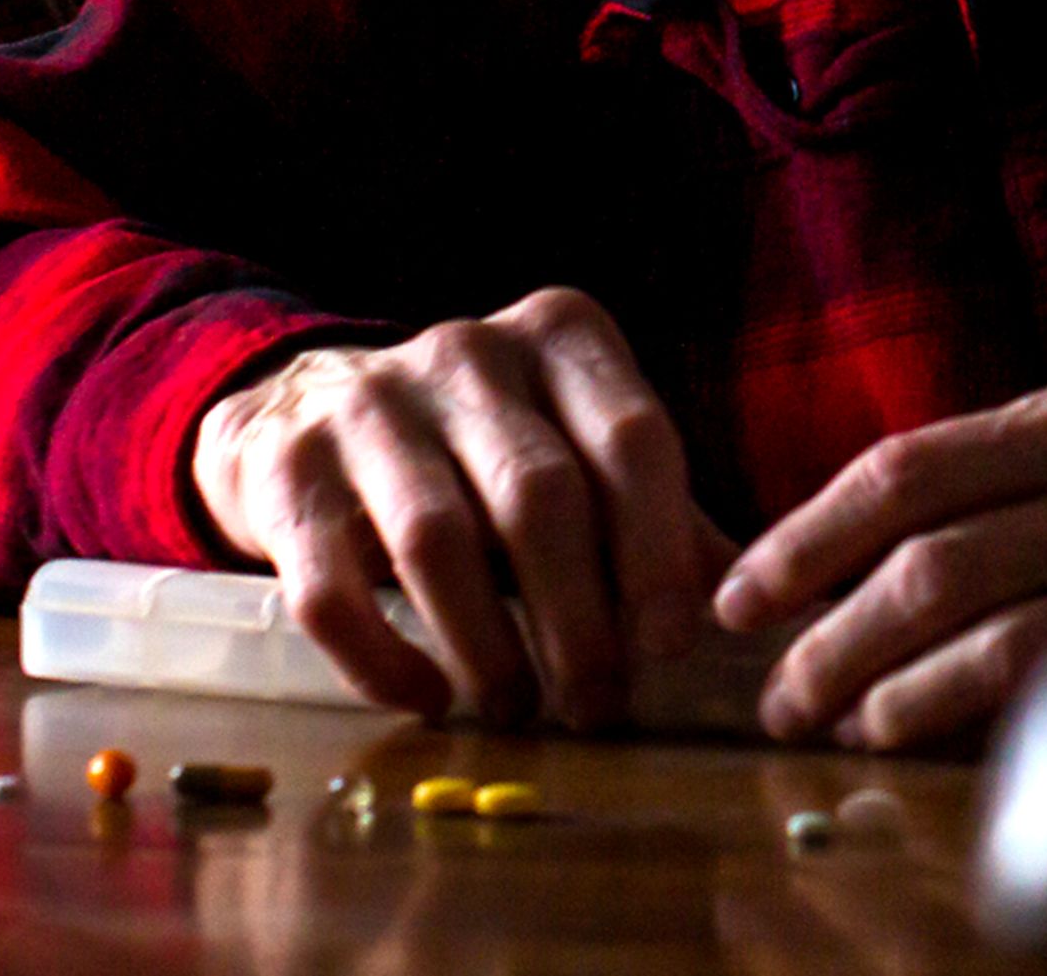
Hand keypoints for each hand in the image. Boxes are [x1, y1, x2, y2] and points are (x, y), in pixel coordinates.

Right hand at [190, 286, 734, 728]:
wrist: (299, 411)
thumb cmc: (480, 451)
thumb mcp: (577, 450)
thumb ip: (662, 517)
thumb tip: (760, 604)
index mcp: (562, 337)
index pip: (634, 440)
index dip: (660, 552)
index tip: (672, 646)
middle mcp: (468, 352)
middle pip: (540, 497)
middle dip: (580, 619)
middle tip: (599, 703)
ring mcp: (368, 405)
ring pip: (439, 542)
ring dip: (488, 647)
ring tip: (517, 711)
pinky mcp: (286, 471)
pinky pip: (333, 589)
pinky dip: (384, 660)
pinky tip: (428, 698)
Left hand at [712, 376, 1046, 749]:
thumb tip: (944, 503)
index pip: (912, 465)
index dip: (808, 529)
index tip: (751, 583)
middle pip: (918, 552)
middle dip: (817, 623)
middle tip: (768, 677)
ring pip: (965, 624)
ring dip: (871, 682)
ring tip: (827, 715)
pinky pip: (1045, 685)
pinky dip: (958, 716)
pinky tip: (915, 736)